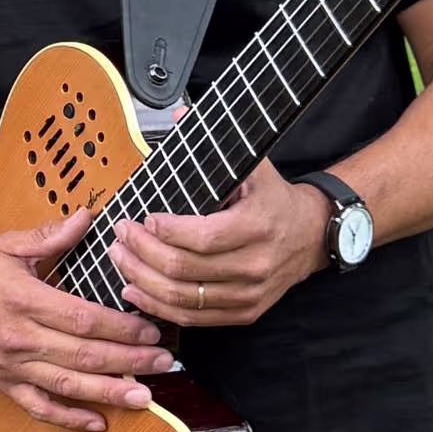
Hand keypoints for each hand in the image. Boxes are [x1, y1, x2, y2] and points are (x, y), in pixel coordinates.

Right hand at [0, 213, 167, 431]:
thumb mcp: (6, 245)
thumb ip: (50, 235)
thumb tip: (87, 217)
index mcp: (22, 298)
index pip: (81, 319)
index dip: (120, 328)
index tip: (150, 329)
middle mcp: (17, 337)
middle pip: (81, 355)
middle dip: (128, 360)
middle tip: (163, 362)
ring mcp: (9, 366)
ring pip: (66, 385)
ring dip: (108, 392)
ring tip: (144, 396)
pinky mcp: (1, 384)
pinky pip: (38, 407)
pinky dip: (68, 418)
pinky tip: (97, 422)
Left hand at [112, 161, 330, 333]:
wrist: (312, 236)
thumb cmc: (275, 200)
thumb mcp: (254, 167)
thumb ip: (214, 145)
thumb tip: (179, 113)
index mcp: (258, 225)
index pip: (203, 237)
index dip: (166, 231)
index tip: (143, 218)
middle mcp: (255, 264)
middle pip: (184, 269)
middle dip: (142, 252)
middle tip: (120, 235)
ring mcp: (250, 293)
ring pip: (183, 299)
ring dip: (142, 279)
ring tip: (120, 259)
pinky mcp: (244, 312)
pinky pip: (193, 318)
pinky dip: (158, 306)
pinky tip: (135, 290)